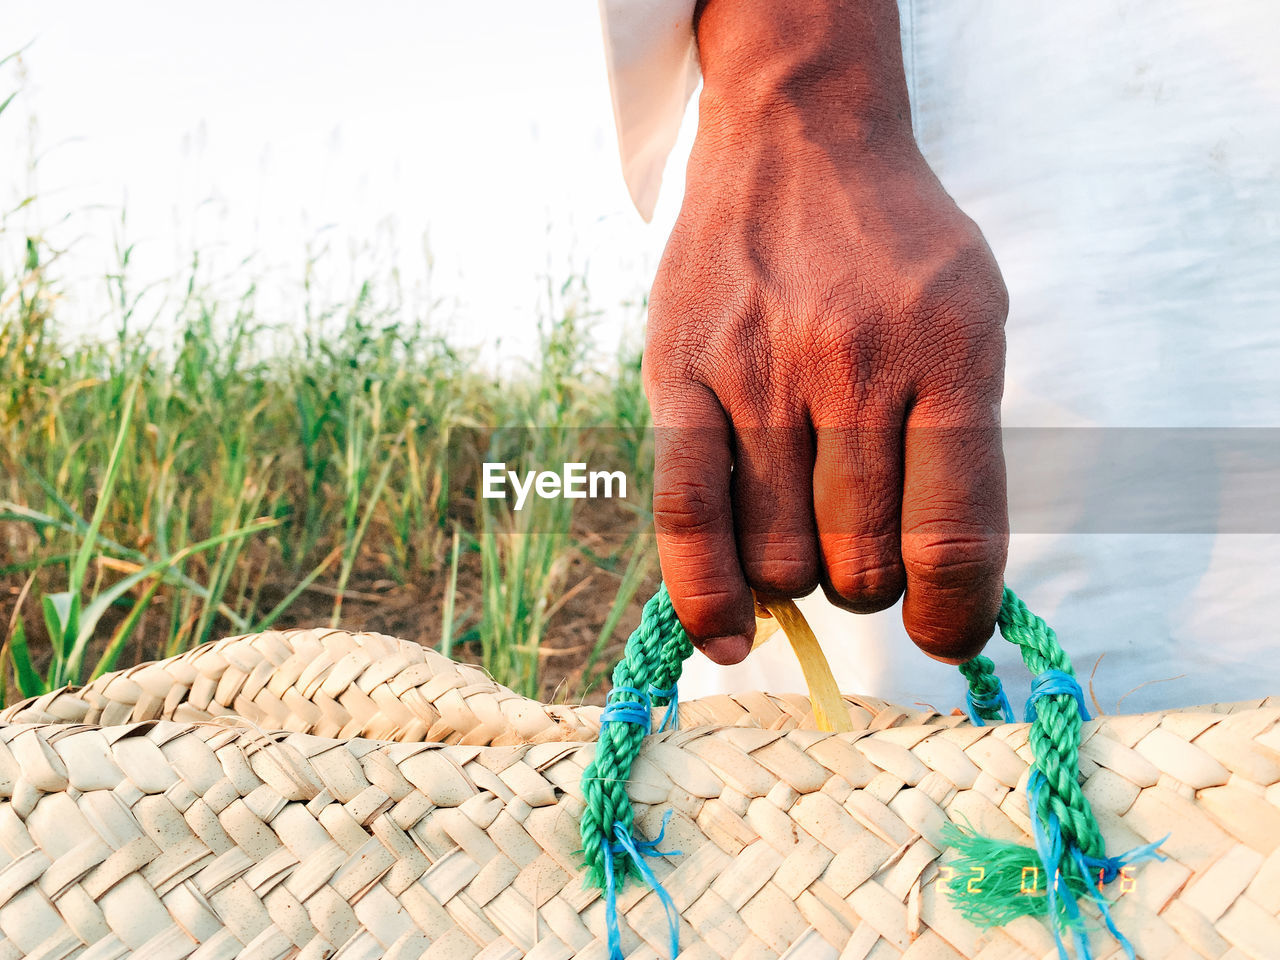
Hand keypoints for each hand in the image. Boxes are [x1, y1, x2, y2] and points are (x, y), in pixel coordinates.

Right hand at [645, 0, 1008, 665]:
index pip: (954, 535)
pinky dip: (708, 596)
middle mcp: (853, 363)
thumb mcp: (975, 317)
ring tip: (803, 530)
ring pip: (781, 555)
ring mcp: (758, 370)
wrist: (800, 136)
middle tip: (863, 547)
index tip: (948, 636)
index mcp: (947, 352)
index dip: (956, 616)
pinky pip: (688, 515)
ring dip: (801, 577)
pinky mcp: (680, 374)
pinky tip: (730, 634)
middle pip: (862, 561)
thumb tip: (947, 590)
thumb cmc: (896, 248)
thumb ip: (968, 445)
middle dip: (870, 583)